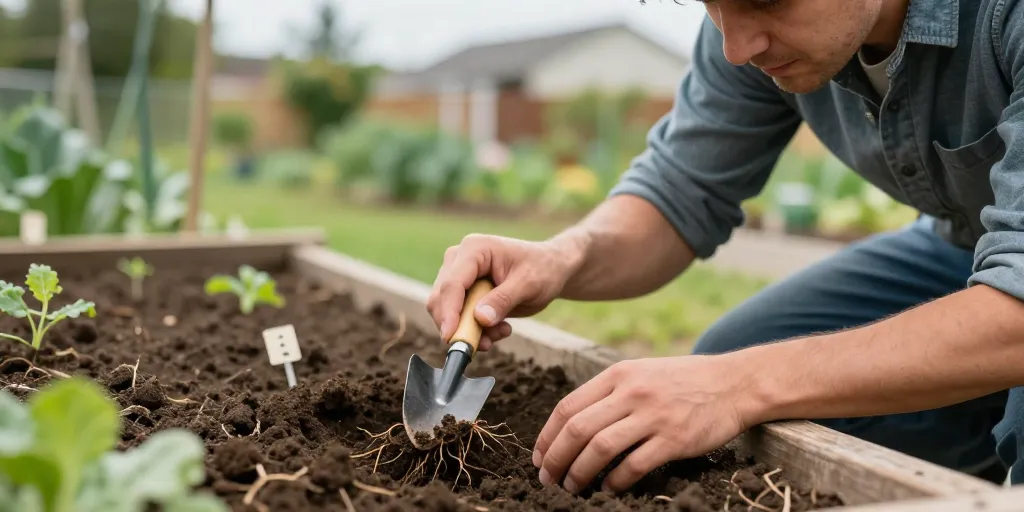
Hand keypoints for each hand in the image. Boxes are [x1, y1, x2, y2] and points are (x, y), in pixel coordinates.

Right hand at [426, 234, 580, 349]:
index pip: (452, 284)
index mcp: (474, 249)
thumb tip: (480, 319)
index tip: (450, 337)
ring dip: (470, 330)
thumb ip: (504, 300)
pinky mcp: (462, 292)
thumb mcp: (529, 284)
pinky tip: (499, 329)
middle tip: (486, 344)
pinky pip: (457, 318)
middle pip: (441, 298)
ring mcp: (458, 275)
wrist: (549, 269)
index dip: (448, 312)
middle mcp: (459, 259)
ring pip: (446, 311)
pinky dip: (475, 330)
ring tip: (502, 332)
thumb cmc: (542, 269)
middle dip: (459, 325)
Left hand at [531, 356, 758, 493]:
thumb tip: (572, 425)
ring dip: (579, 473)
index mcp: (618, 375)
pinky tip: (608, 489)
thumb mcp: (641, 373)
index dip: (546, 436)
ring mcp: (653, 415)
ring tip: (571, 487)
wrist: (734, 383)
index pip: (567, 407)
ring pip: (600, 448)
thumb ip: (609, 392)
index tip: (538, 457)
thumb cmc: (684, 381)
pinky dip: (615, 481)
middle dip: (555, 459)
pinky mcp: (674, 439)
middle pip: (577, 429)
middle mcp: (631, 392)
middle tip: (546, 479)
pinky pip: (634, 465)